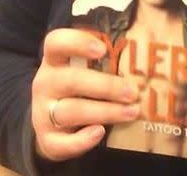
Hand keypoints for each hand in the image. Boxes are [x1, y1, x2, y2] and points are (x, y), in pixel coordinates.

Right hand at [32, 28, 140, 162]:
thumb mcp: (84, 65)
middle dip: (106, 86)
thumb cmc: (79, 84)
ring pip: (71, 111)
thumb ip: (106, 56)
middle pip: (71, 80)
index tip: (103, 49)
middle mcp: (46, 83)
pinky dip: (81, 140)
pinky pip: (60, 143)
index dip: (77, 43)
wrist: (52, 121)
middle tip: (133, 92)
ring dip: (105, 112)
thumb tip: (144, 49)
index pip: (56, 43)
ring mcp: (42, 112)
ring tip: (132, 112)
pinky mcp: (46, 139)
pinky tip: (100, 132)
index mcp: (55, 59)